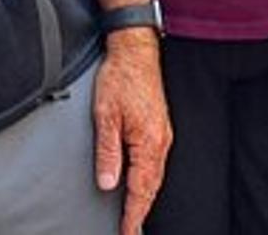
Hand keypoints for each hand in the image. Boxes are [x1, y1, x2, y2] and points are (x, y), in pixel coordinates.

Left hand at [93, 32, 171, 234]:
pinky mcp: (159, 127)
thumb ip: (108, 152)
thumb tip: (108, 184)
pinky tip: (139, 185)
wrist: (135, 50)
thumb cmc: (120, 78)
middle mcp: (160, 142)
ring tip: (133, 217)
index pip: (140, 190)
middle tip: (130, 233)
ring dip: (145, 198)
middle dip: (140, 212)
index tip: (127, 233)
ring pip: (155, 176)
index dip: (132, 215)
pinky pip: (155, 163)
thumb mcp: (105, 115)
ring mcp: (162, 135)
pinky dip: (148, 180)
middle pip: (151, 187)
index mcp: (149, 142)